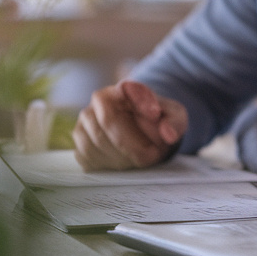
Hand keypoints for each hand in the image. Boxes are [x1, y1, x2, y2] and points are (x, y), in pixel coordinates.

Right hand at [73, 80, 187, 170]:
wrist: (148, 133)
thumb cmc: (159, 122)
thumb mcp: (175, 117)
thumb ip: (175, 122)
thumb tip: (168, 134)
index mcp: (120, 90)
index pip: (117, 97)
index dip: (133, 110)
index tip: (155, 117)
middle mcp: (98, 103)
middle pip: (105, 124)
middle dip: (130, 145)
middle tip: (152, 155)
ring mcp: (85, 124)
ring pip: (93, 144)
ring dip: (120, 158)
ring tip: (140, 160)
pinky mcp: (81, 144)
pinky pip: (87, 158)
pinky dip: (107, 165)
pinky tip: (124, 164)